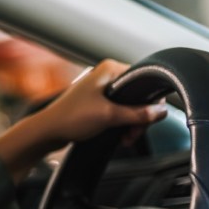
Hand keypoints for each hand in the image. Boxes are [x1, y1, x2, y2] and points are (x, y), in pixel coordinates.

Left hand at [34, 59, 167, 144]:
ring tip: (125, 138)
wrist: (47, 132)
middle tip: (133, 133)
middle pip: (138, 96)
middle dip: (139, 118)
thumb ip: (137, 114)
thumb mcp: (109, 116)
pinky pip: (118, 113)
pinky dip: (121, 125)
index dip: (150, 101)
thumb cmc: (70, 118)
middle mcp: (106, 76)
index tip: (148, 118)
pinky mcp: (97, 104)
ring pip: (129, 107)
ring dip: (130, 125)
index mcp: (110, 69)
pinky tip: (120, 137)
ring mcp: (101, 90)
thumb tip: (160, 111)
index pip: (144, 80)